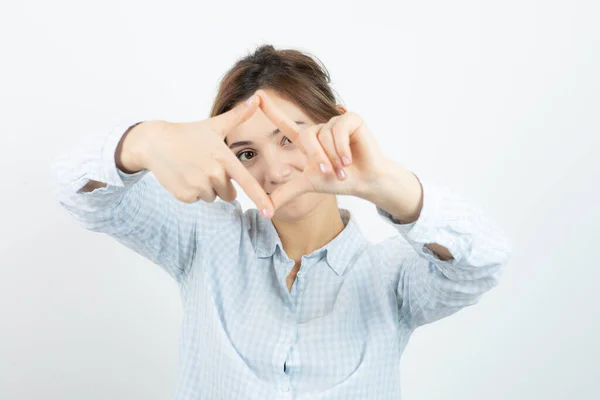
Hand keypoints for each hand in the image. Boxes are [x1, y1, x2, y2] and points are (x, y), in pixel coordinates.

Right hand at [139, 95, 274, 215]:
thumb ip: (238, 116)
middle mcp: (212, 173)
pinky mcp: (185, 195)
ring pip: (212, 197)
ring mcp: (198, 185)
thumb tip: (258, 98)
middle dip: (221, 185)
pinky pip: (197, 200)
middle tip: (206, 167)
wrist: (155, 143)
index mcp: (223, 158)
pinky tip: (184, 176)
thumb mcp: (214, 125)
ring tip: (194, 169)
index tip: (269, 212)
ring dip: (206, 189)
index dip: (260, 198)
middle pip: (229, 194)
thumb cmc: (188, 133)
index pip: (247, 182)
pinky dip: (192, 192)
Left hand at [255, 89, 388, 210]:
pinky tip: (350, 159)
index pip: (284, 123)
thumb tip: (265, 210)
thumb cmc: (339, 181)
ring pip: (325, 135)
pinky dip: (342, 147)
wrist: (365, 180)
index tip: (257, 95)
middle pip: (307, 136)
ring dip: (334, 157)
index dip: (271, 110)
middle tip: (330, 174)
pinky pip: (338, 130)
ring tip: (344, 169)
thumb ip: (285, 193)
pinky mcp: (350, 118)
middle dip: (318, 158)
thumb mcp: (308, 185)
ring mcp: (334, 122)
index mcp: (307, 140)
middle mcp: (319, 128)